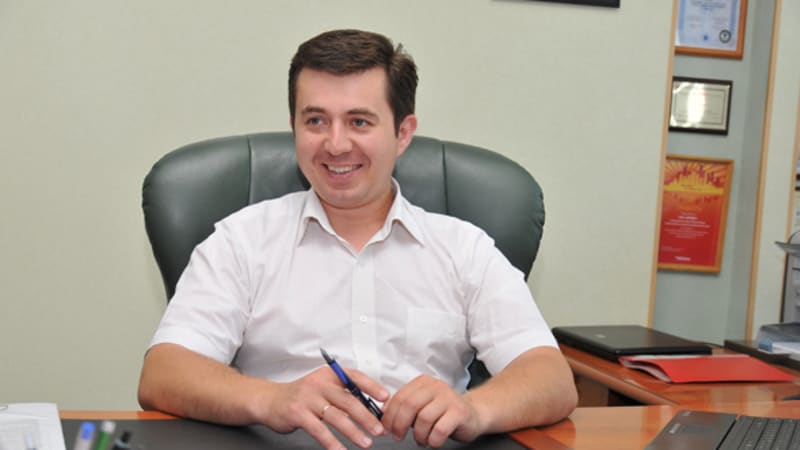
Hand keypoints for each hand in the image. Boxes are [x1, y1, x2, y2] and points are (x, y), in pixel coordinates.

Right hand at [259, 366, 389, 449]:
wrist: (270, 401)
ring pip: (336, 416)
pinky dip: (332, 442)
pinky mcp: (298, 414)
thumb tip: (371, 409)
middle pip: (348, 400)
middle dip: (366, 416)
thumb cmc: (302, 396)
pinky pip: (319, 430)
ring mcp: (308, 398)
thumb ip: (343, 395)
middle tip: (379, 429)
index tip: (386, 398)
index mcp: (329, 375)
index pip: (354, 377)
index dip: (372, 387)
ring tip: (366, 442)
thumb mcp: (322, 388)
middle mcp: (319, 384)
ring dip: (353, 431)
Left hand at [381, 375, 483, 447]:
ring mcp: (449, 398)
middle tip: (398, 436)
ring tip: (421, 440)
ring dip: (419, 435)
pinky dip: (433, 440)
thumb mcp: (422, 405)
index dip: (390, 415)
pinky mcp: (459, 412)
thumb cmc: (444, 412)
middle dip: (400, 424)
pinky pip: (439, 429)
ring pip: (424, 418)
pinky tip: (434, 441)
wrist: (474, 414)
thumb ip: (404, 406)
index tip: (386, 428)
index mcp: (423, 383)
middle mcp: (436, 386)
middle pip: (410, 405)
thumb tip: (383, 412)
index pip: (400, 396)